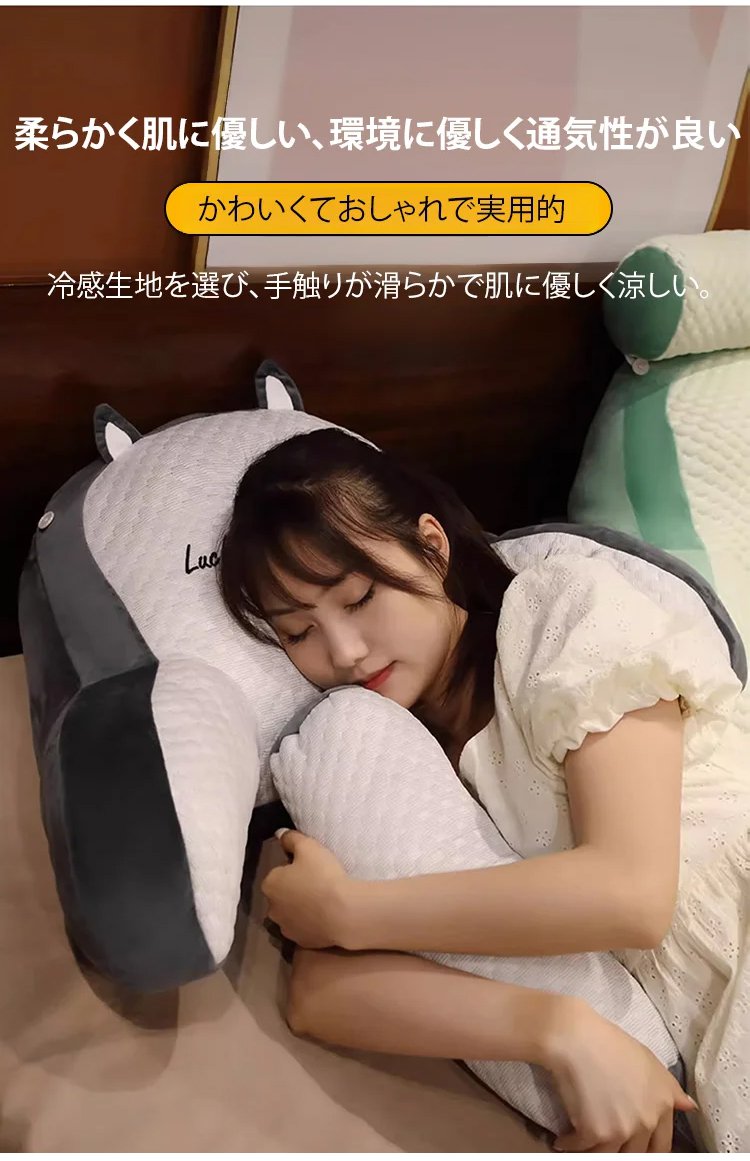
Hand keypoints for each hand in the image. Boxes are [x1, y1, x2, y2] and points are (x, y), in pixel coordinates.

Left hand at [262, 829, 353, 948]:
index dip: (294, 869)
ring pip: (291, 914)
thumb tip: (279, 833)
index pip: (278, 873)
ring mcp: (285, 928)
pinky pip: (304, 929)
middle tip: (317, 883)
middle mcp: (271, 908)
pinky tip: (326, 917)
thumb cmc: (323, 876)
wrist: (343, 913)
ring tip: (323, 902)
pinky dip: (311, 924)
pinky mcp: (301, 942)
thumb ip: (291, 838)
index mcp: (270, 884)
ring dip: (301, 908)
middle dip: (294, 890)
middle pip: (282, 895)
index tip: (310, 868)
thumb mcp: (309, 847)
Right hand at [542, 997, 696, 1151]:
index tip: (631, 1146)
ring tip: (583, 1138)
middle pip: (636, 1154)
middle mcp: (647, 1121)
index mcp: (663, 1104)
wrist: (577, 1037)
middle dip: (621, 1150)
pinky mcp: (596, 1134)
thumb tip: (690, 1107)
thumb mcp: (649, 1061)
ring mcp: (623, 1130)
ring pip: (609, 1155)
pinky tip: (563, 1139)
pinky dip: (570, 1144)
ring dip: (594, 1148)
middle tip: (606, 1141)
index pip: (661, 1145)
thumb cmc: (610, 1043)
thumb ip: (670, 1088)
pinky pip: (581, 1148)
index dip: (646, 1148)